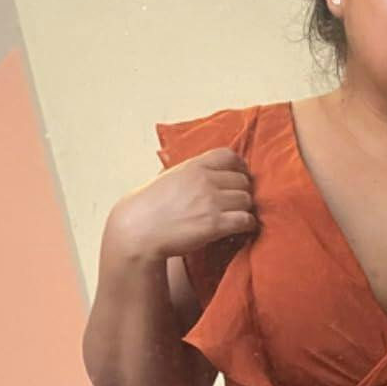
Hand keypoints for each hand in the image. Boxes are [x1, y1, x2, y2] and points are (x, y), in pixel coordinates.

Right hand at [111, 148, 257, 262]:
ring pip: (247, 200)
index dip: (240, 167)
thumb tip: (205, 172)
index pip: (229, 156)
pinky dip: (247, 225)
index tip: (240, 177)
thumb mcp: (170, 177)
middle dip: (243, 192)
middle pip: (243, 181)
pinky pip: (245, 220)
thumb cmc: (151, 207)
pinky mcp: (215, 224)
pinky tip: (240, 229)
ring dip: (245, 210)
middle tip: (237, 204)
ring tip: (238, 217)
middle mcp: (205, 180)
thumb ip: (191, 172)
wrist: (139, 229)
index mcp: (194, 166)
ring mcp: (211, 202)